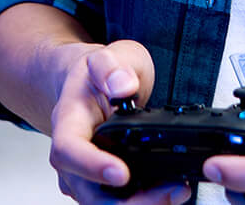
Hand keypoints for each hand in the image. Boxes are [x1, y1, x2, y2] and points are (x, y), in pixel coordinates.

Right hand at [47, 39, 190, 204]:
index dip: (92, 166)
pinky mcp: (101, 183)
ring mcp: (84, 172)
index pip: (69, 150)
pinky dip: (144, 200)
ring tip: (176, 192)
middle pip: (88, 191)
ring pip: (103, 203)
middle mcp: (72, 154)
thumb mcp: (107, 55)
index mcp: (68, 120)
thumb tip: (123, 86)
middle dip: (127, 201)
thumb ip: (112, 67)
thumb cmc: (97, 72)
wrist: (90, 83)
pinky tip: (169, 192)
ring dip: (140, 204)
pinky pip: (118, 200)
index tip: (122, 173)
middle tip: (167, 191)